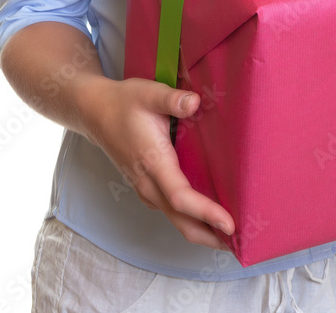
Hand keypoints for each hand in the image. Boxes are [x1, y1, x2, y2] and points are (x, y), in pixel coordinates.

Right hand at [79, 76, 234, 250]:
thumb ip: (173, 99)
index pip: (181, 197)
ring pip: (175, 218)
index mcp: (153, 162)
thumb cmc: (125, 102)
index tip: (229, 223)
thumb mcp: (149, 93)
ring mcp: (146, 187)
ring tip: (229, 235)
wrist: (95, 112)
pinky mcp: (146, 186)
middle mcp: (149, 182)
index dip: (206, 213)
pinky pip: (170, 210)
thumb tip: (195, 102)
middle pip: (180, 220)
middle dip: (209, 235)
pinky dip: (190, 219)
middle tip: (239, 242)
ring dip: (201, 230)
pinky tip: (206, 217)